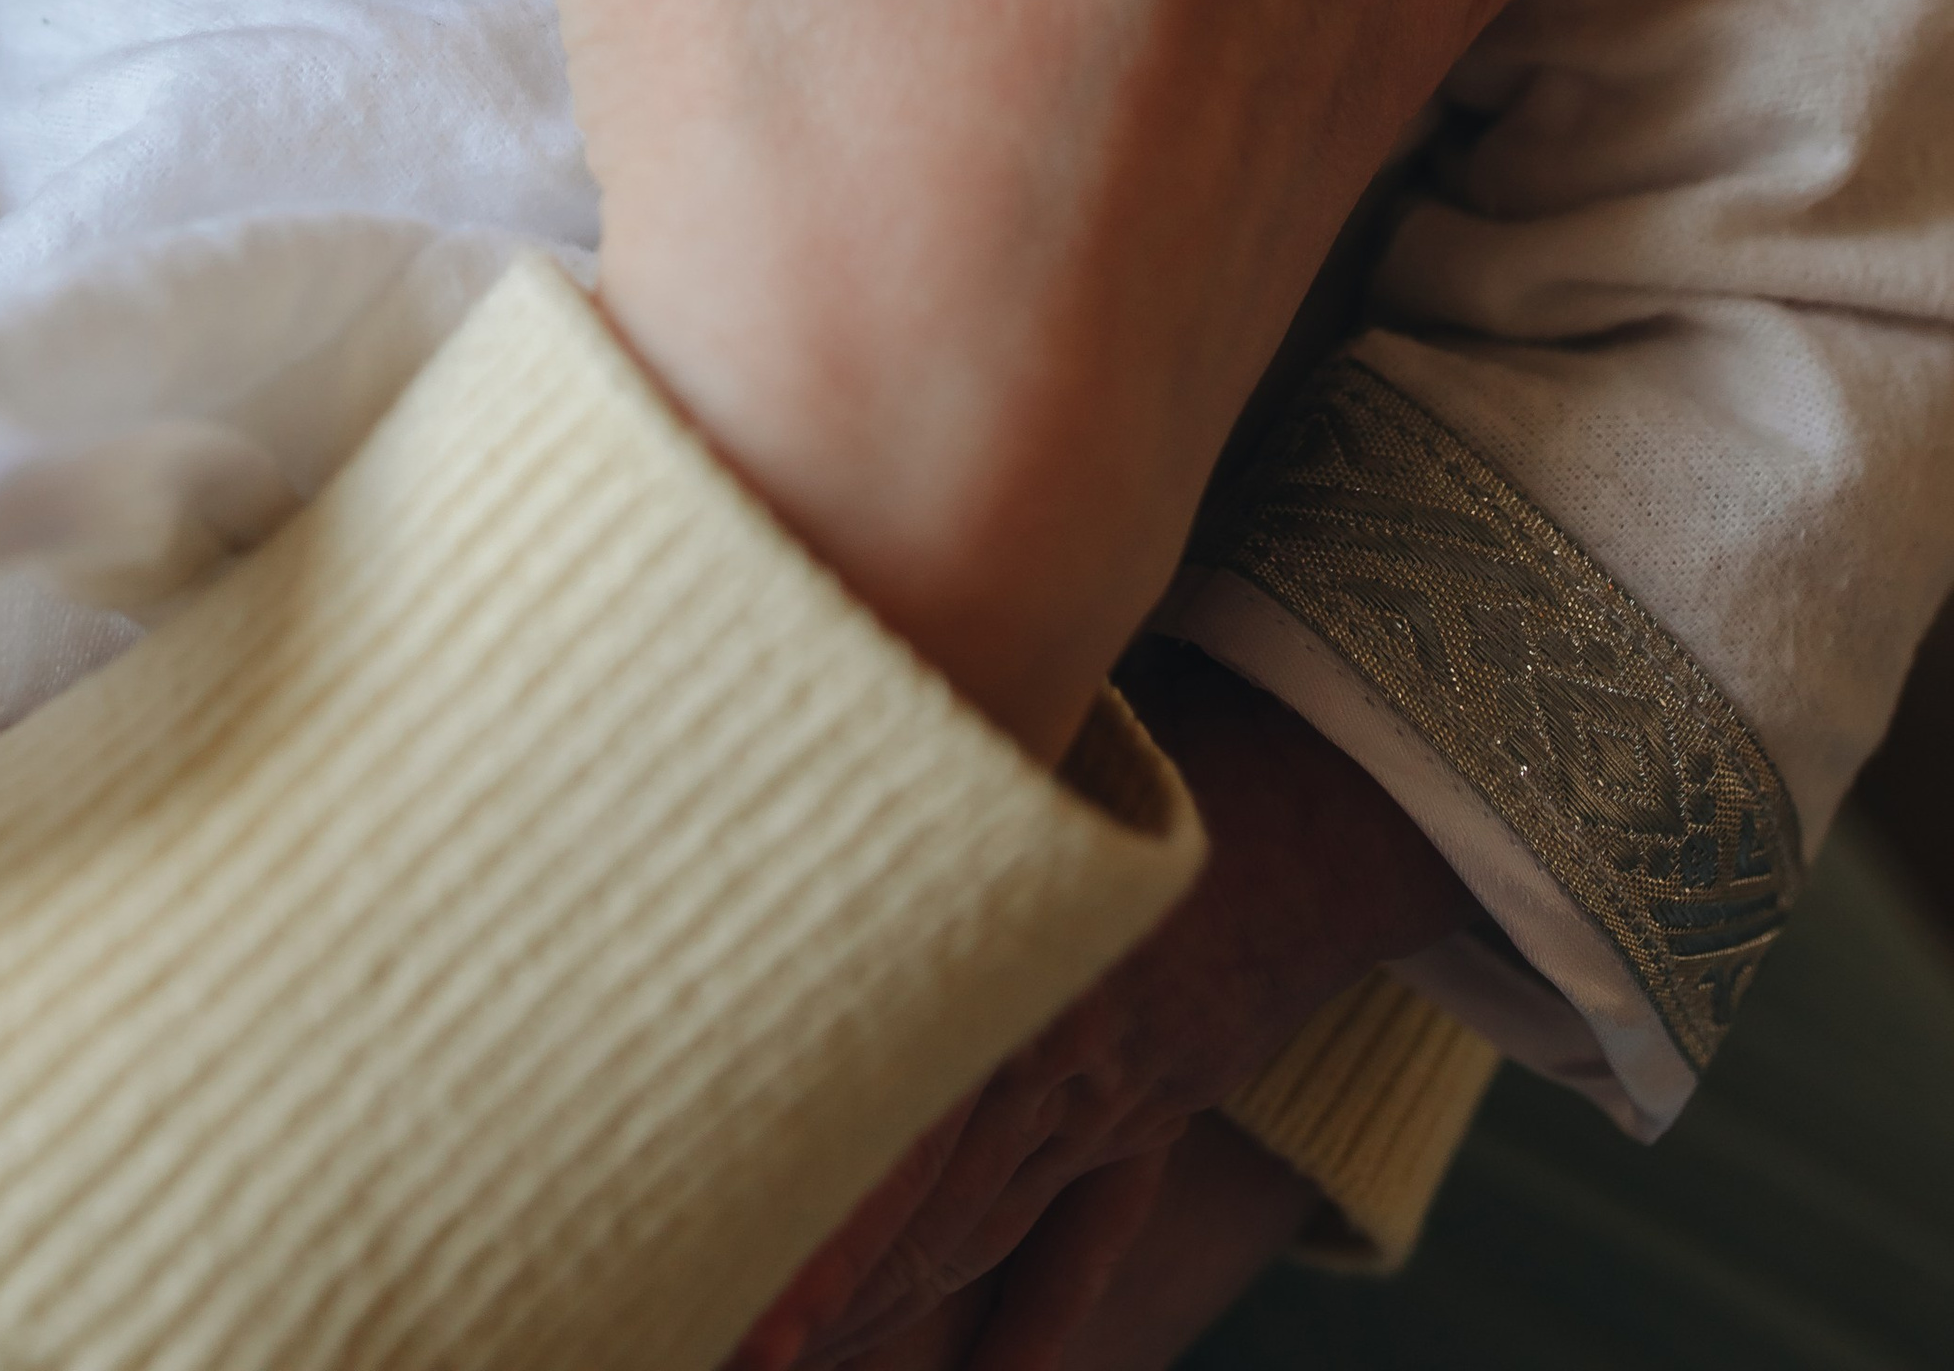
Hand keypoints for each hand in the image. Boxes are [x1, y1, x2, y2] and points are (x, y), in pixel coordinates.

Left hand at [742, 653, 1465, 1362]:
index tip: (757, 1280)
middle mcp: (1066, 1062)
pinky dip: (1035, 1321)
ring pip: (984, 1230)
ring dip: (892, 1303)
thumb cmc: (1161, 745)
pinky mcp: (1147, 1117)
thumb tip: (791, 744)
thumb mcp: (1041, 752)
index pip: (916, 1126)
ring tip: (782, 1360)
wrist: (1323, 801)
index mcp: (1030, 977)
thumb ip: (921, 781)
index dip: (838, 1215)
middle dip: (830, 1281)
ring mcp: (1113, 1105)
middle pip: (931, 1204)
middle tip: (731, 1342)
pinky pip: (1083, 1238)